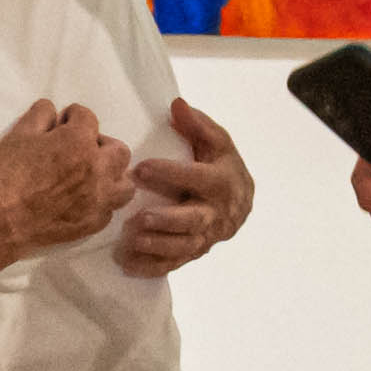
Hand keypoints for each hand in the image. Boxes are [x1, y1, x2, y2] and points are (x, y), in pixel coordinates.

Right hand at [0, 102, 138, 263]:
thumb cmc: (4, 174)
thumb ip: (41, 115)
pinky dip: (100, 201)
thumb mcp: (19, 134)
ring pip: (125, 184)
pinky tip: (82, 200)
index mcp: (79, 143)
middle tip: (79, 149)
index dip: (73, 116)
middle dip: (100, 144)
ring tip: (91, 176)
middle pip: (119, 151)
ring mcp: (98, 200)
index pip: (88, 117)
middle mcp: (97, 170)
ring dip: (111, 175)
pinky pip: (109, 210)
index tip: (62, 122)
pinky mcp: (92, 224)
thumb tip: (52, 110)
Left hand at [116, 96, 252, 277]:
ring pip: (184, 246)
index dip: (170, 173)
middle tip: (140, 217)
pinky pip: (175, 263)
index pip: (197, 177)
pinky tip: (128, 263)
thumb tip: (177, 104)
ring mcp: (206, 236)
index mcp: (221, 182)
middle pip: (193, 220)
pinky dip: (152, 266)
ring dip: (159, 245)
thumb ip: (198, 125)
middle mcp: (216, 213)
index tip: (140, 168)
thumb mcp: (217, 142)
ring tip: (133, 239)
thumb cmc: (222, 166)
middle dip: (167, 220)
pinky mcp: (194, 251)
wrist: (241, 201)